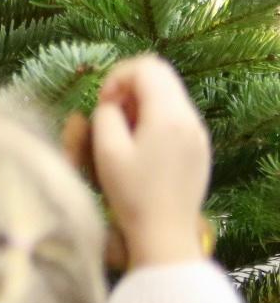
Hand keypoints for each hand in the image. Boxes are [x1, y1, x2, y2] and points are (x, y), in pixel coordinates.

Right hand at [90, 56, 211, 266]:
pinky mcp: (199, 148)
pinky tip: (142, 145)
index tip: (103, 104)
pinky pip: (177, 115)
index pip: (146, 67)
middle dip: (130, 85)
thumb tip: (113, 104)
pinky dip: (156, 117)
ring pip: (170, 94)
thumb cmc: (132, 194)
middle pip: (161, 75)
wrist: (165, 234)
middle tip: (111, 113)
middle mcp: (190, 119)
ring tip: (124, 132)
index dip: (117, 77)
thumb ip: (106, 114)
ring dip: (142, 102)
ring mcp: (199, 134)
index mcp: (168, 116)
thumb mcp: (106, 150)